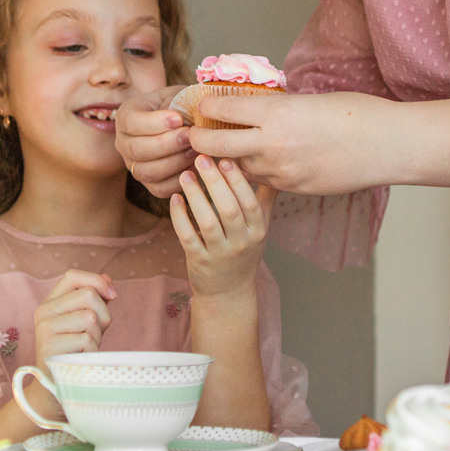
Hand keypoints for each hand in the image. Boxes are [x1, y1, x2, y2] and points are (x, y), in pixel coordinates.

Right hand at [33, 269, 115, 365]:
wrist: (56, 384)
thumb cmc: (74, 351)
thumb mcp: (85, 322)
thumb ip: (94, 300)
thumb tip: (107, 280)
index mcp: (50, 302)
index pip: (72, 276)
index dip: (96, 281)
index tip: (113, 295)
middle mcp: (44, 312)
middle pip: (87, 295)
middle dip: (103, 314)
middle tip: (97, 333)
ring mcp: (44, 329)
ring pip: (90, 318)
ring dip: (97, 336)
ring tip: (86, 348)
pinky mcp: (50, 348)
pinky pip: (87, 340)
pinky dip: (91, 351)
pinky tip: (81, 358)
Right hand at [113, 85, 191, 195]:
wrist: (185, 125)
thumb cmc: (180, 107)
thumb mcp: (177, 96)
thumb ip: (178, 102)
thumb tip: (182, 117)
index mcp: (125, 116)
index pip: (131, 122)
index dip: (154, 122)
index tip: (179, 119)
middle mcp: (123, 143)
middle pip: (137, 149)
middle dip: (166, 144)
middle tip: (189, 136)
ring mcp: (133, 166)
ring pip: (147, 172)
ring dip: (174, 162)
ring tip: (194, 150)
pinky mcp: (149, 184)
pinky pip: (160, 189)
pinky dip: (178, 180)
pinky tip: (194, 165)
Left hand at [170, 156, 275, 301]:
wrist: (228, 293)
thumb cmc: (243, 253)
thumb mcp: (260, 229)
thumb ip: (265, 199)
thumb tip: (274, 168)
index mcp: (258, 231)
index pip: (250, 202)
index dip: (237, 180)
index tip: (225, 157)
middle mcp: (242, 243)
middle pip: (229, 209)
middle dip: (215, 182)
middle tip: (201, 158)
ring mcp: (220, 254)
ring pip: (208, 222)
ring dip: (196, 196)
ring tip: (186, 175)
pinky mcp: (199, 261)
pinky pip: (188, 236)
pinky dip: (180, 216)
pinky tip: (175, 198)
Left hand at [186, 90, 394, 195]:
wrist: (386, 145)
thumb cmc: (354, 113)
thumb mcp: (308, 100)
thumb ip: (277, 108)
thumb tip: (256, 108)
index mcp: (275, 114)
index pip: (222, 111)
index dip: (206, 107)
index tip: (201, 105)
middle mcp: (272, 145)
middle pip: (216, 147)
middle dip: (200, 141)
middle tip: (195, 135)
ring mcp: (281, 171)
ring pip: (238, 168)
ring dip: (227, 160)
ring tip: (221, 152)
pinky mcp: (293, 189)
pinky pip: (263, 181)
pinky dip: (255, 172)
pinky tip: (257, 164)